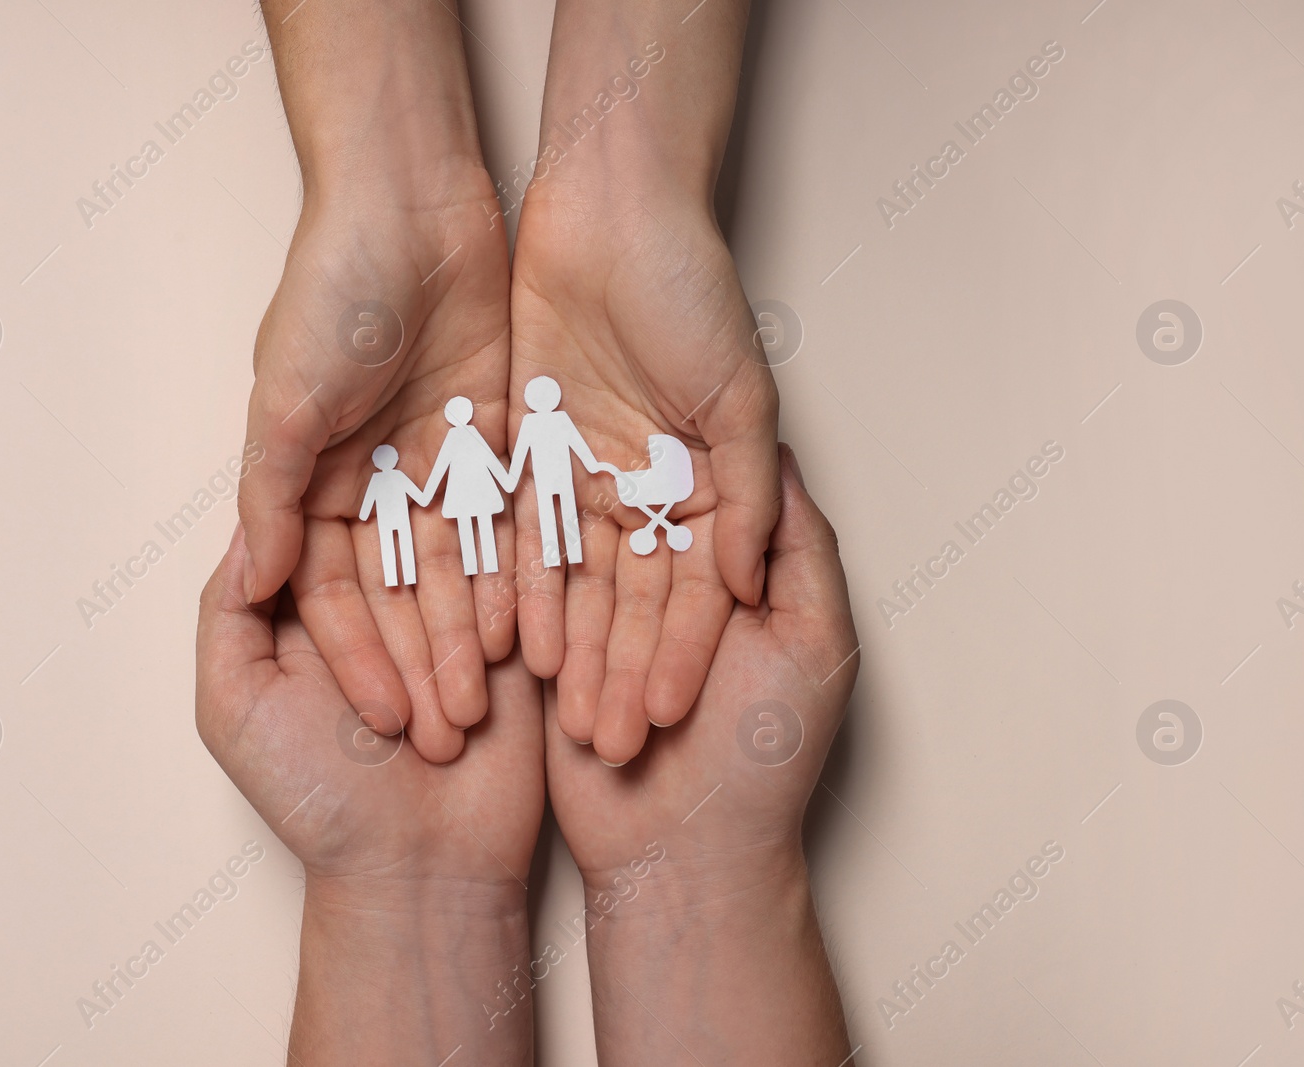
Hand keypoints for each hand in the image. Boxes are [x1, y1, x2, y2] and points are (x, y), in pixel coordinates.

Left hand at [196, 525, 543, 1061]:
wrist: (424, 868)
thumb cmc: (319, 800)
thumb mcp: (236, 707)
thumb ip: (225, 613)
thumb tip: (246, 524)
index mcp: (308, 608)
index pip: (316, 541)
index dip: (326, 562)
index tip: (340, 596)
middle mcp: (378, 596)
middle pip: (390, 543)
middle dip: (398, 610)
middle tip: (397, 692)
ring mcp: (447, 609)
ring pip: (453, 562)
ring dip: (451, 622)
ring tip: (449, 700)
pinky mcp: (508, 625)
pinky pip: (512, 583)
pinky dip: (507, 606)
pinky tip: (499, 648)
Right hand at [239, 0, 514, 761]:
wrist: (409, 206)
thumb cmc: (332, 296)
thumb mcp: (285, 401)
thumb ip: (274, 496)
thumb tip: (261, 582)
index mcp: (315, 481)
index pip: (336, 592)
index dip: (358, 659)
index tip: (382, 720)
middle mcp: (377, 482)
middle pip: (402, 593)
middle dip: (421, 664)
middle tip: (448, 737)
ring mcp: (439, 463)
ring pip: (460, 569)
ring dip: (470, 636)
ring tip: (490, 704)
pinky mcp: (496, 437)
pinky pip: (509, 520)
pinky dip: (516, 575)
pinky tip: (529, 632)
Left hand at [510, 166, 778, 763]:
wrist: (615, 213)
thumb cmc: (693, 294)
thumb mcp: (741, 400)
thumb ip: (747, 498)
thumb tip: (748, 584)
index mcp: (709, 483)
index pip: (696, 589)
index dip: (681, 655)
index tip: (664, 718)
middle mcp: (649, 489)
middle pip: (635, 599)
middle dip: (622, 671)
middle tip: (607, 744)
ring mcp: (588, 475)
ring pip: (579, 581)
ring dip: (573, 649)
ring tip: (562, 716)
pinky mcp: (531, 452)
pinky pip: (523, 535)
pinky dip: (522, 590)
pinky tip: (517, 648)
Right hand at [545, 448, 857, 1063]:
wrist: (686, 859)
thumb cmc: (765, 755)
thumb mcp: (815, 640)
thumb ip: (799, 548)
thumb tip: (783, 453)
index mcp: (728, 575)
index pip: (696, 492)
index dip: (671, 435)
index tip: (642, 368)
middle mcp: (663, 587)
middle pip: (624, 509)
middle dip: (597, 462)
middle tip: (564, 387)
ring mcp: (604, 619)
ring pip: (573, 548)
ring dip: (550, 506)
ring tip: (527, 447)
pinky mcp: (554, 655)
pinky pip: (530, 599)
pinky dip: (511, 572)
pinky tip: (489, 517)